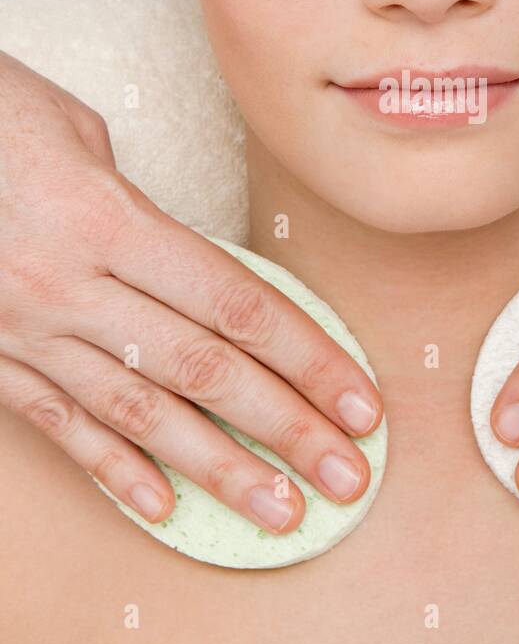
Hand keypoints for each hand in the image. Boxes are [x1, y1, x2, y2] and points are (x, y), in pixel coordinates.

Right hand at [0, 50, 382, 533]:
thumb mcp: (80, 133)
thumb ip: (146, 211)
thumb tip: (197, 266)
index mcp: (106, 219)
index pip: (235, 305)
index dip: (308, 359)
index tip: (360, 402)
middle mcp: (68, 285)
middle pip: (201, 370)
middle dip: (284, 429)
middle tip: (346, 476)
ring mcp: (24, 330)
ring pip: (136, 413)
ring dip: (216, 469)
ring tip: (278, 510)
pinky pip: (58, 423)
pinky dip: (112, 468)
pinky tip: (162, 506)